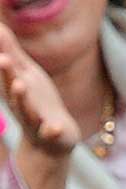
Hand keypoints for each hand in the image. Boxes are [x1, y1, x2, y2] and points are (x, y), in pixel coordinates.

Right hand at [0, 23, 78, 153]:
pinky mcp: (51, 134)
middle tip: (3, 59)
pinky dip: (51, 130)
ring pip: (27, 109)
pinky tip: (54, 127)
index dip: (3, 58)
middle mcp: (21, 103)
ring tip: (20, 85)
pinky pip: (50, 133)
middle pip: (12, 87)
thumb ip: (12, 52)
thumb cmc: (36, 102)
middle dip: (7, 74)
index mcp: (14, 87)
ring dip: (22, 98)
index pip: (7, 70)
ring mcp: (36, 120)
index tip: (0, 44)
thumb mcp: (25, 75)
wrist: (50, 142)